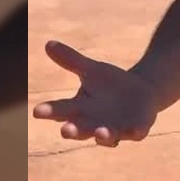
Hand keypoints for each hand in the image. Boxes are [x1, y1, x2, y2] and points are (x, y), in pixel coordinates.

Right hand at [31, 41, 157, 147]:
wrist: (142, 92)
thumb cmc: (111, 84)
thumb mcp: (92, 70)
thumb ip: (71, 60)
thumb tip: (48, 43)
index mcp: (79, 109)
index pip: (60, 110)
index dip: (49, 111)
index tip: (36, 111)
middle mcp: (94, 124)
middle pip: (80, 130)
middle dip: (72, 131)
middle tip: (65, 130)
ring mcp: (116, 129)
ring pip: (106, 137)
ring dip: (103, 136)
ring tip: (99, 132)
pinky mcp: (137, 130)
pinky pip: (136, 133)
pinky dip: (134, 133)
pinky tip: (135, 131)